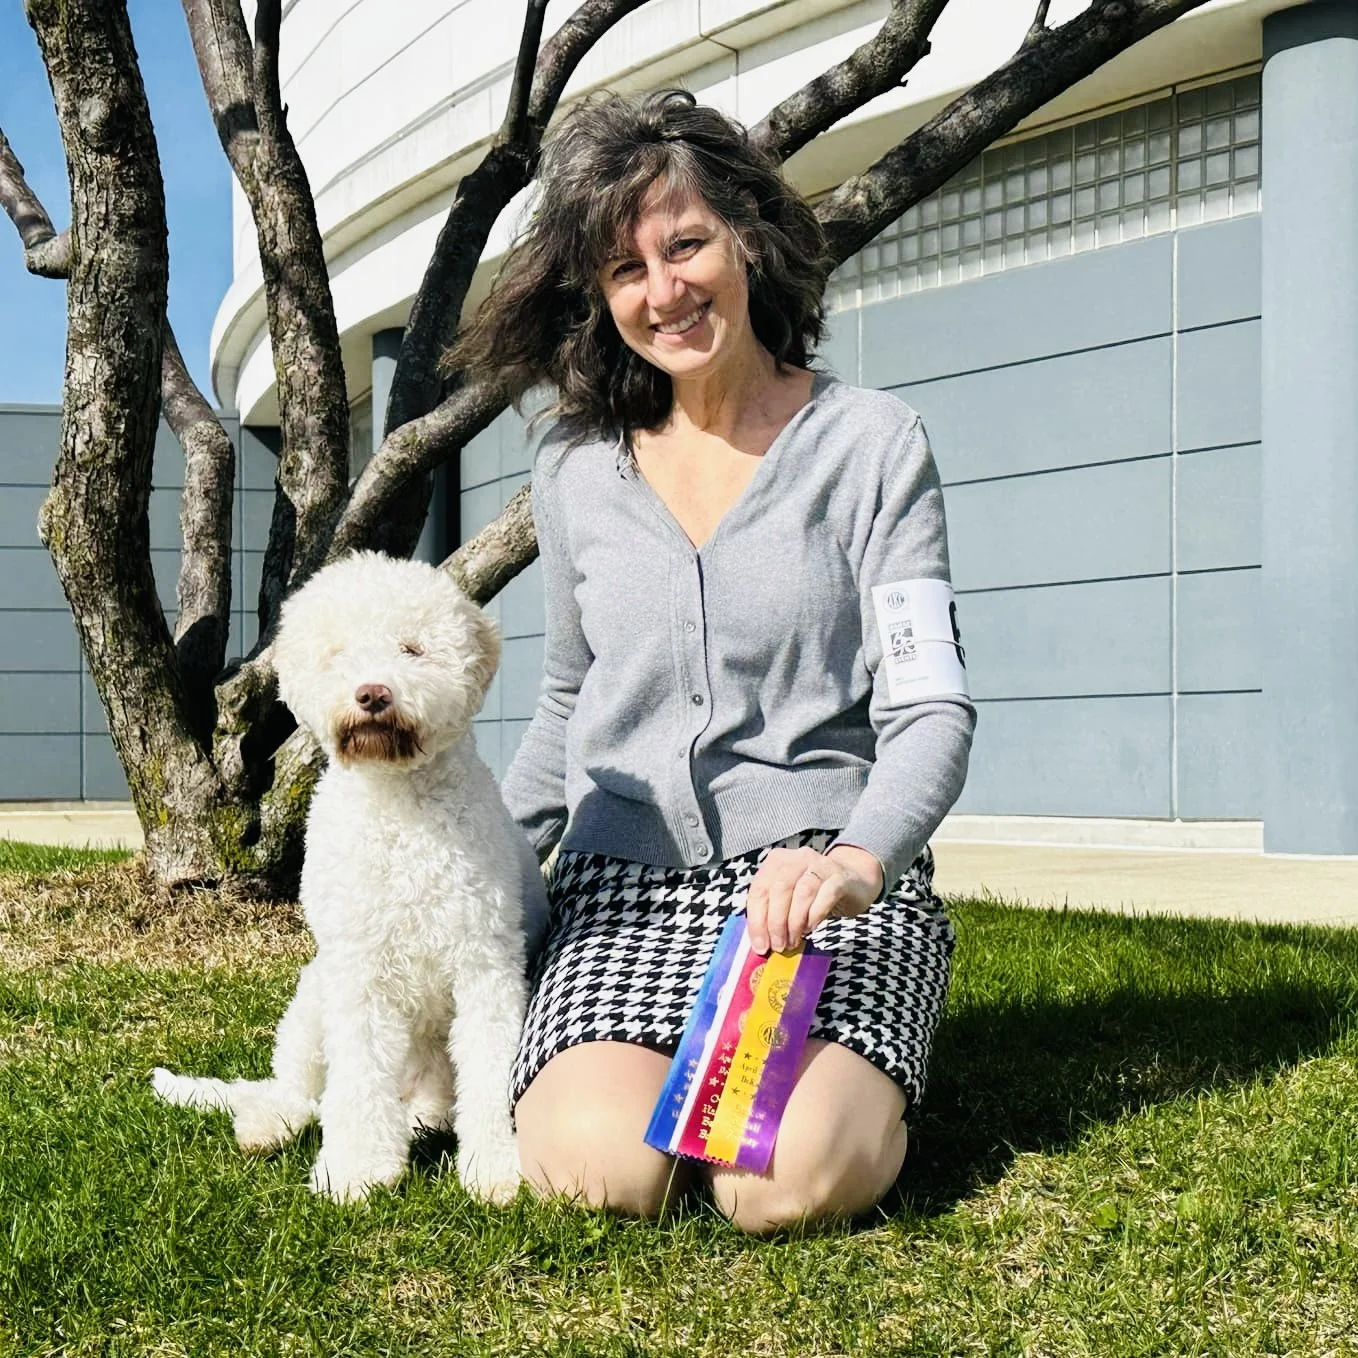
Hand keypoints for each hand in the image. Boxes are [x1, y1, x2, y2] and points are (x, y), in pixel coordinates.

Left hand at [743, 844, 883, 953]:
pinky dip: (815, 916)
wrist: (853, 882)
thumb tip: (759, 941)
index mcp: (777, 861)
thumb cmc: (815, 893)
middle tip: (778, 945)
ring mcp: (821, 865)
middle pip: (780, 889)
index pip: (759, 889)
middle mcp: (798, 858)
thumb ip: (772, 912)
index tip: (760, 945)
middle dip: (776, 922)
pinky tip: (810, 928)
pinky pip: (825, 896)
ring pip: (802, 893)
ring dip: (795, 922)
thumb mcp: (789, 898)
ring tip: (793, 941)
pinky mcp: (840, 878)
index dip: (757, 920)